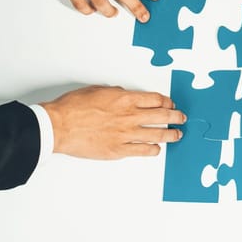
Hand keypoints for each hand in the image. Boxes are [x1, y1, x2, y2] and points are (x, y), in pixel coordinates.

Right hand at [41, 86, 185, 159]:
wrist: (59, 126)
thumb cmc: (73, 107)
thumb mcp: (98, 90)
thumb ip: (116, 93)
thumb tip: (124, 94)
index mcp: (125, 99)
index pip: (156, 100)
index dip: (167, 102)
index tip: (171, 104)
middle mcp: (130, 116)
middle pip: (162, 116)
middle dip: (176, 117)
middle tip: (181, 118)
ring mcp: (126, 134)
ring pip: (157, 134)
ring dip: (171, 134)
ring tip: (177, 135)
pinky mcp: (120, 150)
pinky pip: (143, 150)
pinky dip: (153, 150)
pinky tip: (157, 149)